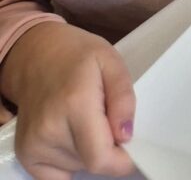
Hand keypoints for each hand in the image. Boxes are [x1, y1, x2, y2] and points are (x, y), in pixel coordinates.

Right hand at [2, 22, 134, 179]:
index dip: (122, 162)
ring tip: (86, 119)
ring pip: (76, 167)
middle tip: (107, 120)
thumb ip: (123, 98)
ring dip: (89, 151)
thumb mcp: (112, 62)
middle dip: (107, 149)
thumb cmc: (79, 56)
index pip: (100, 158)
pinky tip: (70, 134)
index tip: (132, 150)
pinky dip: (70, 161)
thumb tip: (126, 136)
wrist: (37, 56)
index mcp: (75, 104)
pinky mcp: (24, 153)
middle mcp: (49, 129)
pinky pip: (56, 175)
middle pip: (91, 163)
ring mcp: (32, 144)